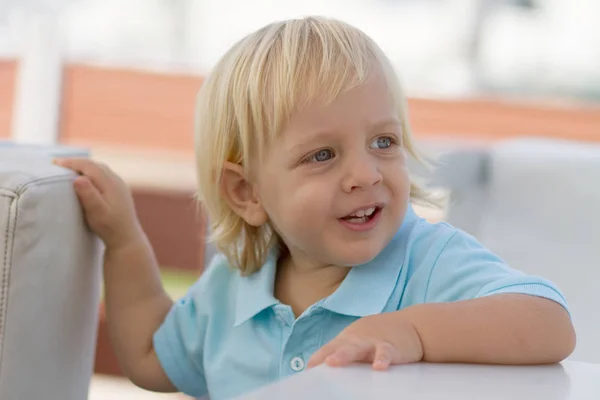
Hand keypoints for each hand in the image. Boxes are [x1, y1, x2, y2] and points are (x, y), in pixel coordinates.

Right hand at [53, 157, 143, 249]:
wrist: (127, 238)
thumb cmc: (110, 227)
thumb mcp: (97, 212)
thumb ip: (89, 195)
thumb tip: (78, 178)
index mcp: (111, 183)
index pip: (89, 166)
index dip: (72, 162)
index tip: (55, 163)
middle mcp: (117, 181)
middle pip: (95, 165)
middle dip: (76, 162)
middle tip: (58, 164)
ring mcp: (120, 185)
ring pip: (100, 169)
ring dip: (84, 167)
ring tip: (68, 169)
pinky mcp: (119, 191)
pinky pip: (104, 175)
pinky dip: (91, 173)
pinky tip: (85, 179)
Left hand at [307, 312, 422, 369]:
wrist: (413, 324)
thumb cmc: (380, 336)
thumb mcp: (360, 340)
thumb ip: (344, 351)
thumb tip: (325, 367)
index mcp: (348, 339)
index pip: (328, 348)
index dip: (317, 358)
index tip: (306, 369)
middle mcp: (357, 340)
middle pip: (339, 347)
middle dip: (325, 355)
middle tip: (314, 364)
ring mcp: (373, 342)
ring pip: (357, 348)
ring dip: (344, 354)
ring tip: (333, 362)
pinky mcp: (390, 347)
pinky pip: (385, 353)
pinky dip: (381, 359)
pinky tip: (379, 367)